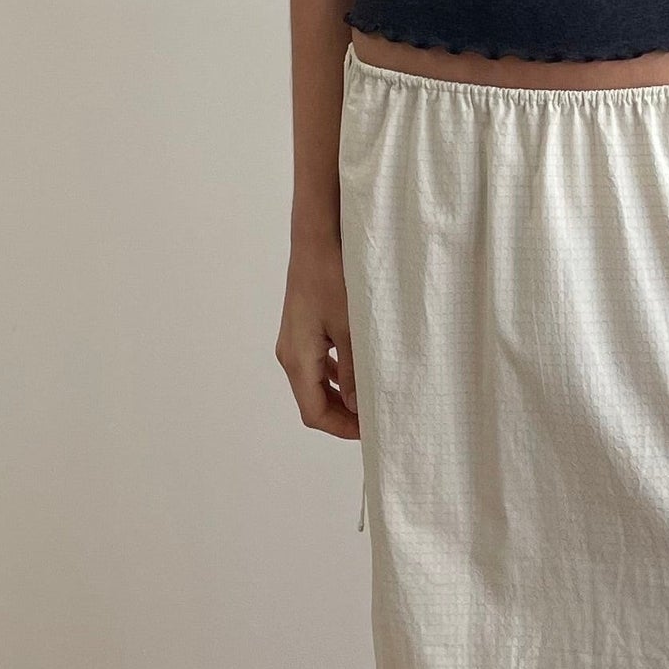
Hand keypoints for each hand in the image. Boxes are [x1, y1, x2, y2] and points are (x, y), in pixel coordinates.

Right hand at [277, 237, 361, 438]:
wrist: (317, 238)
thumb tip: (359, 408)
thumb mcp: (352, 328)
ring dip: (342, 396)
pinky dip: (338, 376)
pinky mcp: (304, 328)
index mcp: (297, 359)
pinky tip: (361, 372)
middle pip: (313, 401)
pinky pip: (319, 363)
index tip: (372, 429)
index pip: (314, 412)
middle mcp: (290, 353)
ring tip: (374, 398)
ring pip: (316, 383)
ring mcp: (295, 341)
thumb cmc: (333, 278)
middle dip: (344, 415)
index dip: (342, 428)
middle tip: (378, 418)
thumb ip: (355, 371)